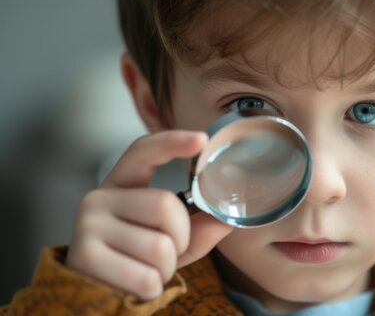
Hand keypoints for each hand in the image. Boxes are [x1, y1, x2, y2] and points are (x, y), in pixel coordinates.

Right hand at [66, 130, 232, 299]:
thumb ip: (199, 228)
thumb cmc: (136, 262)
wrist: (94, 297)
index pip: (143, 152)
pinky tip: (135, 286)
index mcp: (121, 186)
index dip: (172, 142)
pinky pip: (146, 276)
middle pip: (166, 205)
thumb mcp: (172, 242)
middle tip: (166, 253)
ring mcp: (86, 225)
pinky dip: (152, 288)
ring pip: (159, 246)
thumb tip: (227, 219)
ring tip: (147, 271)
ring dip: (166, 268)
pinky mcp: (84, 257)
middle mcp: (98, 198)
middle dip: (180, 238)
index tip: (201, 140)